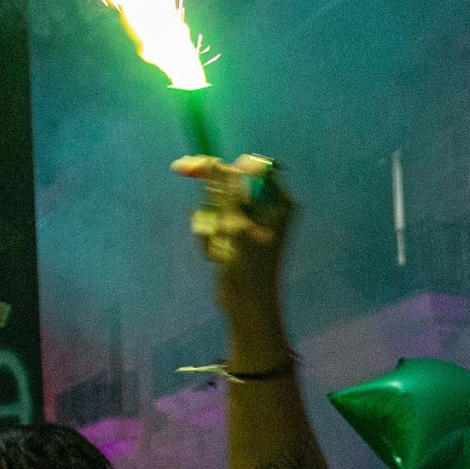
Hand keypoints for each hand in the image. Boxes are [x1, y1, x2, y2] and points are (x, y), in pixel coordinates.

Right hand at [174, 153, 294, 321]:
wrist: (247, 305)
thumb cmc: (250, 268)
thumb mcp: (235, 226)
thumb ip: (225, 193)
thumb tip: (215, 163)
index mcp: (278, 200)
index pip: (252, 167)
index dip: (225, 166)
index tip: (200, 167)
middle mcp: (266, 206)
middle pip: (230, 181)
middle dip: (212, 201)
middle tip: (191, 188)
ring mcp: (249, 220)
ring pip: (215, 205)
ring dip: (210, 226)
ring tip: (220, 250)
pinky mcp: (234, 234)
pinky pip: (211, 224)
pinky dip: (209, 239)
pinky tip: (217, 257)